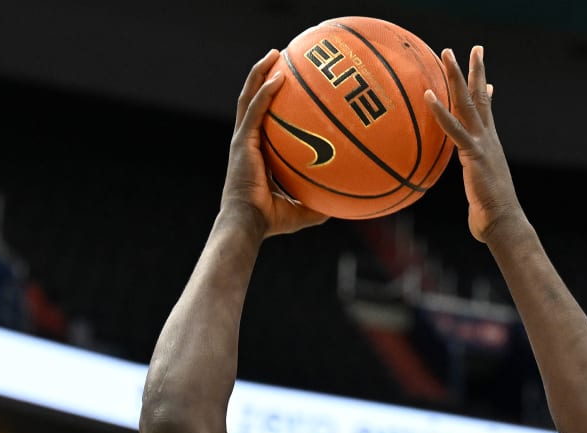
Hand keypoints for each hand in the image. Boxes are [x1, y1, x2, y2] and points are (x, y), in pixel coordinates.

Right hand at [221, 51, 328, 238]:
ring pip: (249, 97)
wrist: (248, 224)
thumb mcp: (301, 210)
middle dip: (263, 75)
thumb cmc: (270, 221)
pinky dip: (265, 92)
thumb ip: (318, 203)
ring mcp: (242, 140)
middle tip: (278, 58)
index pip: (262, 120)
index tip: (285, 84)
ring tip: (274, 54)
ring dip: (260, 73)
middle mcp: (247, 142)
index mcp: (256, 153)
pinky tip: (278, 76)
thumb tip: (344, 206)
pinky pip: (255, 111)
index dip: (269, 100)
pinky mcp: (242, 142)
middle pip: (253, 100)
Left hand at [425, 46, 524, 243]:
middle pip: (480, 98)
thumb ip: (476, 183)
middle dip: (475, 71)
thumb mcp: (482, 191)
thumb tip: (475, 199)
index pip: (487, 112)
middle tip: (473, 48)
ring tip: (448, 53)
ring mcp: (482, 144)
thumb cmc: (490, 214)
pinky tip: (429, 95)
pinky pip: (454, 129)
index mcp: (489, 146)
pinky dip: (440, 112)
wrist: (503, 222)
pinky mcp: (474, 154)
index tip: (485, 75)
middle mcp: (488, 139)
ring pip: (468, 103)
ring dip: (457, 76)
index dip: (485, 90)